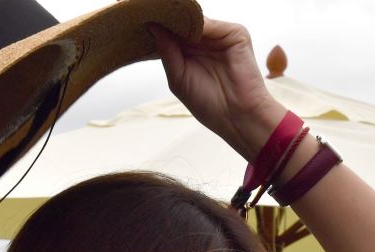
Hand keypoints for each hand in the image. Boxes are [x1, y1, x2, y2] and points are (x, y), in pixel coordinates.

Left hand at [151, 18, 286, 160]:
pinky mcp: (235, 34)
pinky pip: (210, 22)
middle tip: (143, 11)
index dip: (156, 26)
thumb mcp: (178, 77)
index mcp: (191, 52)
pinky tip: (179, 23)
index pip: (171, 32)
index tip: (136, 19)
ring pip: (195, 19)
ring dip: (177, 17)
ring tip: (157, 13)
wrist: (237, 117)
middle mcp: (205, 41)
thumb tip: (152, 25)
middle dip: (165, 18)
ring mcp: (220, 36)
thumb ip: (167, 50)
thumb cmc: (209, 104)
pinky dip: (195, 21)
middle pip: (183, 22)